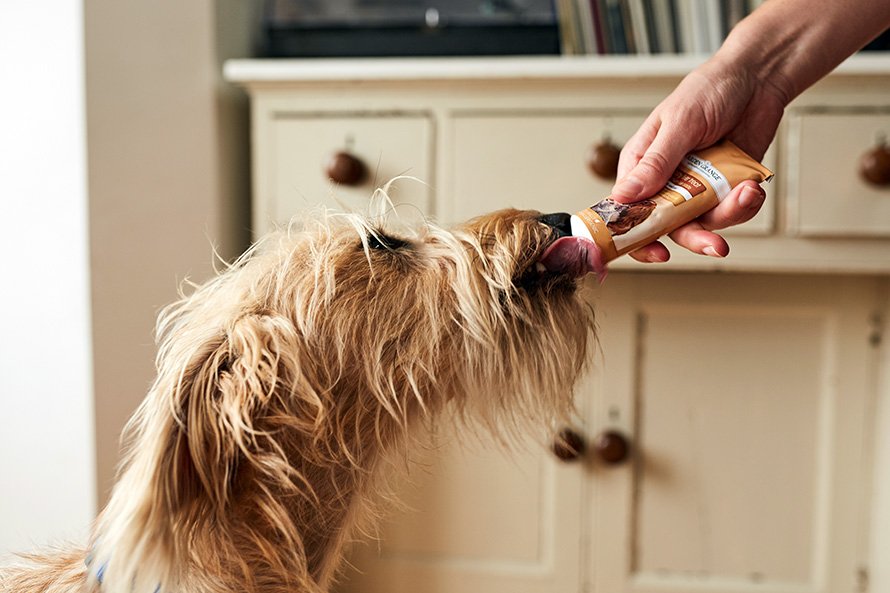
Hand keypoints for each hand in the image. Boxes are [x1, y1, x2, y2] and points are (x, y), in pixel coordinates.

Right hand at [611, 55, 786, 261]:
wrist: (758, 78)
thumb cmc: (710, 89)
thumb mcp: (679, 123)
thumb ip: (655, 163)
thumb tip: (624, 196)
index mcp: (642, 165)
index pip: (627, 210)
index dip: (635, 235)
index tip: (654, 251)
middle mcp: (667, 182)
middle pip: (667, 226)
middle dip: (693, 238)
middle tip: (715, 245)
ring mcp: (697, 187)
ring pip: (704, 223)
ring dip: (728, 216)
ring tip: (746, 194)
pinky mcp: (726, 188)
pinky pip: (731, 212)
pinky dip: (745, 204)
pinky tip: (752, 186)